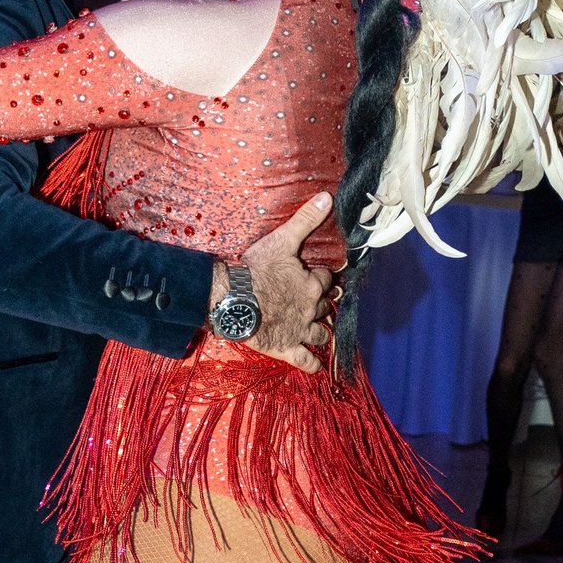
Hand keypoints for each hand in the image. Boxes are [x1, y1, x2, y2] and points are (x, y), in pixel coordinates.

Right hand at [233, 191, 335, 372]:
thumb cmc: (256, 269)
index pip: (324, 278)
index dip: (321, 276)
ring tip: (322, 329)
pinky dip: (312, 363)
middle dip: (321, 303)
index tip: (319, 275)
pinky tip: (316, 365)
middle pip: (323, 305)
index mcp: (310, 283)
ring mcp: (299, 329)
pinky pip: (304, 359)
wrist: (234, 299)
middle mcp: (309, 308)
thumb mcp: (282, 239)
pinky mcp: (286, 348)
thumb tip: (328, 197)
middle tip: (318, 301)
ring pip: (319, 331)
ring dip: (321, 329)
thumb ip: (305, 219)